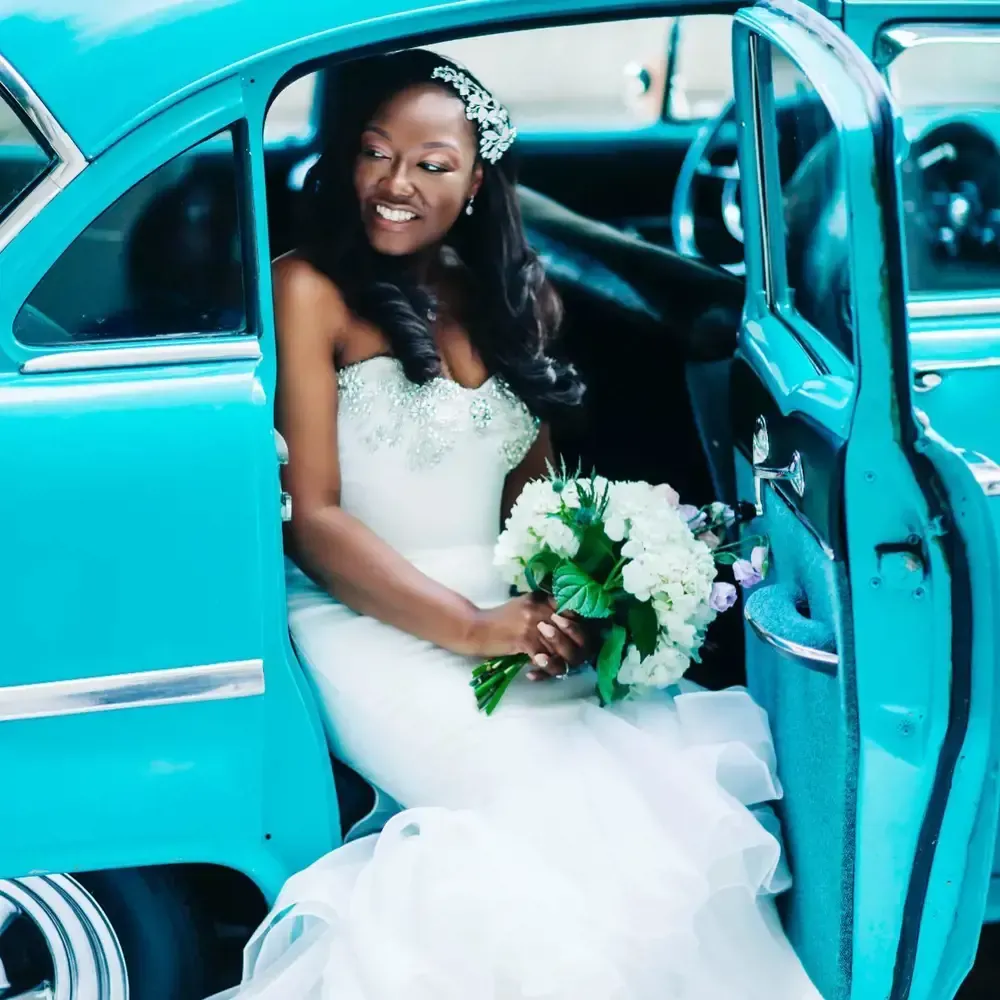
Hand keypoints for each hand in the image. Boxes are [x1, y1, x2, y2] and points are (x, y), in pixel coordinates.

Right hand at [468, 596, 589, 679]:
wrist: (477, 628)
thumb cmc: (502, 618)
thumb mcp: (525, 604)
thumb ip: (546, 605)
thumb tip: (570, 616)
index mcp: (543, 599)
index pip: (573, 609)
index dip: (580, 624)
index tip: (579, 634)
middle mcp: (542, 610)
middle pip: (572, 629)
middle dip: (577, 643)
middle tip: (572, 651)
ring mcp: (534, 626)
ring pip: (561, 647)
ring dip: (562, 658)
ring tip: (555, 661)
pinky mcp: (525, 641)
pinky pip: (545, 659)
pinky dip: (545, 667)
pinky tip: (535, 671)